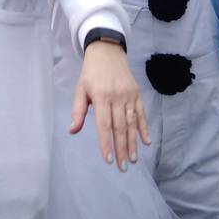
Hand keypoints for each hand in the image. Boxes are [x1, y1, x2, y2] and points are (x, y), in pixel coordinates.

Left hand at [70, 40, 150, 170]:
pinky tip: (146, 142)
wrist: (107, 51)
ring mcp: (129, 95)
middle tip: (123, 167)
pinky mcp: (137, 94)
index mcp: (101, 97)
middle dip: (122, 149)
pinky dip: (144, 128)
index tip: (109, 160)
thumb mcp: (80, 89)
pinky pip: (142, 113)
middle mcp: (117, 97)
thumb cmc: (91, 73)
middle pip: (120, 127)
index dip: (107, 144)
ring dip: (134, 143)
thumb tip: (73, 131)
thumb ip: (78, 111)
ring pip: (132, 123)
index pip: (104, 125)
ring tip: (134, 160)